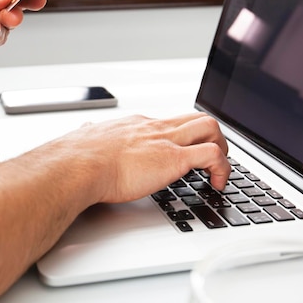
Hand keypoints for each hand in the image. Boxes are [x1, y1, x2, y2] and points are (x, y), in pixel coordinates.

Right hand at [41, 112, 230, 203]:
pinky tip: (217, 183)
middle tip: (212, 157)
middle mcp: (154, 128)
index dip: (182, 138)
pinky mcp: (174, 159)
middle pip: (196, 118)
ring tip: (219, 171)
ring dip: (222, 148)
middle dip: (211, 137)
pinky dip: (223, 169)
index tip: (183, 152)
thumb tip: (85, 131)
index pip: (169, 123)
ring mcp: (166, 141)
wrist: (79, 165)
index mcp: (136, 125)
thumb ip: (90, 134)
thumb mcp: (87, 138)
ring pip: (210, 127)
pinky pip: (213, 155)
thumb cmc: (79, 158)